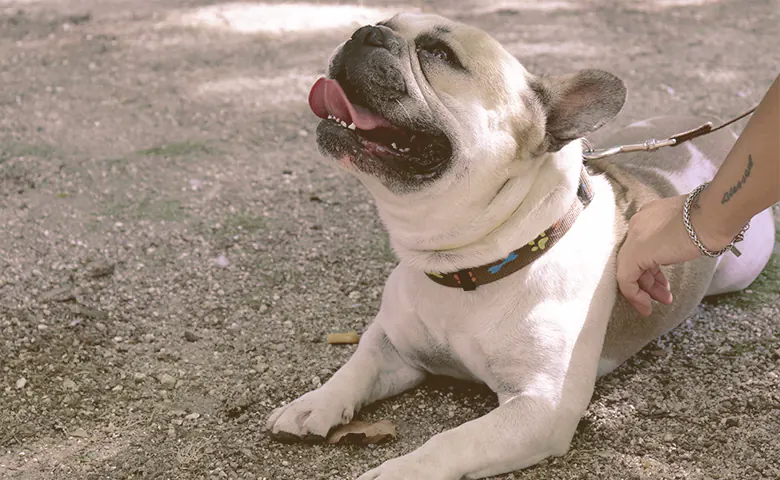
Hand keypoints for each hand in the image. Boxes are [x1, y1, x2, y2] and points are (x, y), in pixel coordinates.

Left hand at [616, 195, 704, 315]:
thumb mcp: (686, 231)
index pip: (643, 248)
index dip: (651, 269)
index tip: (663, 283)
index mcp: (648, 217)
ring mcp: (634, 238)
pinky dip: (635, 295)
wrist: (713, 216)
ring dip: (646, 289)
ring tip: (665, 300)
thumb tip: (672, 253)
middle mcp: (637, 225)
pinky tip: (647, 306)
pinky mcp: (635, 253)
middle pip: (636, 260)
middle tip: (664, 296)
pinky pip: (626, 278)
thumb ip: (673, 240)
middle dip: (650, 281)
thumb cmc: (710, 221)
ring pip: (629, 269)